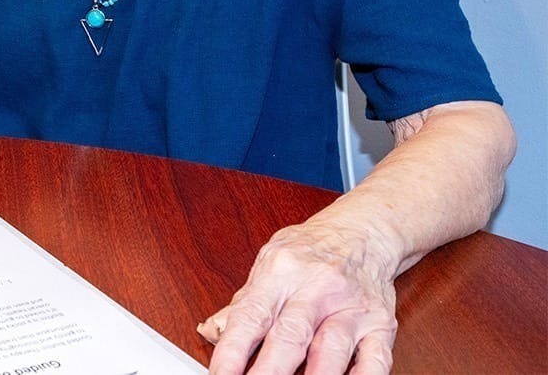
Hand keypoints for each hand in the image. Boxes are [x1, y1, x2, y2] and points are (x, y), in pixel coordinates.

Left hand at [200, 221, 398, 374]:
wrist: (363, 230)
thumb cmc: (310, 249)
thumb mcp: (269, 263)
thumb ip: (244, 302)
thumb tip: (211, 332)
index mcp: (279, 273)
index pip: (250, 316)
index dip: (232, 351)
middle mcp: (315, 289)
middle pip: (290, 336)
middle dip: (269, 371)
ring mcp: (350, 307)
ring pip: (332, 348)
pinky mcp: (381, 324)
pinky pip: (376, 359)